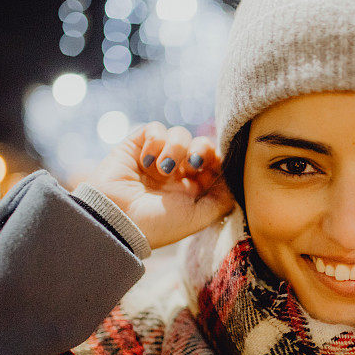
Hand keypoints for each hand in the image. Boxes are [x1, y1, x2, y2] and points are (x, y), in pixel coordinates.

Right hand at [87, 122, 234, 249]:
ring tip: (163, 170)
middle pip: (201, 144)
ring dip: (176, 149)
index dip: (218, 159)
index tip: (213, 167)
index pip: (215, 162)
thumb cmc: (159, 225)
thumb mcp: (199, 217)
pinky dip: (156, 141)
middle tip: (191, 164)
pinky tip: (147, 162)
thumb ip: (222, 199)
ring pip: (180, 134)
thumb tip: (236, 180)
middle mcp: (177, 172)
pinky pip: (155, 128)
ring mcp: (157, 158)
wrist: (118, 220)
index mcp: (193, 188)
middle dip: (201, 150)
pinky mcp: (137, 146)